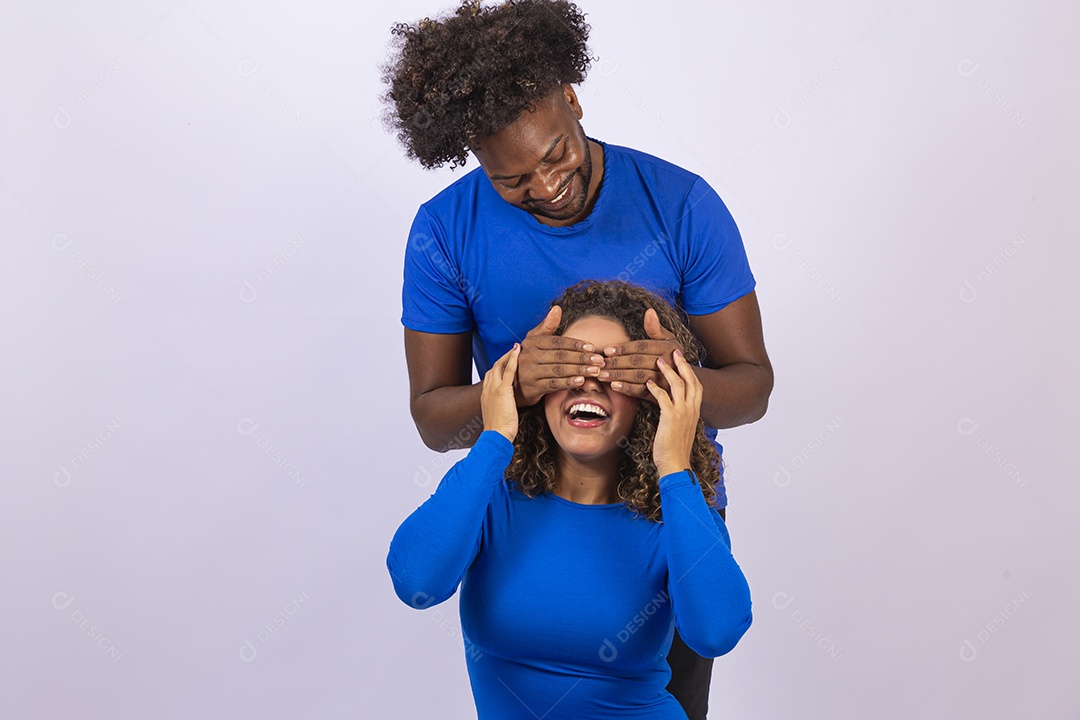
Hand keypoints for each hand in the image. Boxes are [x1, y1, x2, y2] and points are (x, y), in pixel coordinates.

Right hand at [481, 343, 521, 441]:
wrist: (496, 435)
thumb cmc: (499, 430)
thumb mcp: (498, 415)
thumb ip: (502, 406)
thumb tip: (510, 406)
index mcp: (485, 394)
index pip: (491, 375)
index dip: (499, 366)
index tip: (507, 360)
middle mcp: (487, 388)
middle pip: (494, 367)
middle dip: (504, 357)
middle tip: (514, 349)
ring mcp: (493, 388)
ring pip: (500, 365)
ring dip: (508, 354)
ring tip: (518, 347)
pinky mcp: (502, 390)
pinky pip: (508, 370)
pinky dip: (513, 358)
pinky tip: (518, 350)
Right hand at [515, 306, 605, 406]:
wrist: (513, 383)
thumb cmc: (529, 359)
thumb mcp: (534, 340)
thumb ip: (548, 326)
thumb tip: (557, 308)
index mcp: (532, 342)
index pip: (557, 342)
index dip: (575, 344)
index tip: (592, 347)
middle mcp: (529, 356)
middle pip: (560, 356)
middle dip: (582, 358)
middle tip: (599, 360)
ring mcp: (530, 373)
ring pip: (558, 370)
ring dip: (579, 370)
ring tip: (595, 370)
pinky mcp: (532, 388)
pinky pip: (553, 384)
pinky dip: (568, 383)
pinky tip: (581, 381)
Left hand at [600, 308, 679, 401]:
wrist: (687, 381)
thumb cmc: (671, 356)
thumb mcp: (668, 340)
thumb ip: (656, 328)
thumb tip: (649, 311)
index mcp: (668, 348)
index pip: (642, 347)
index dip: (624, 348)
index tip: (607, 350)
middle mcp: (667, 363)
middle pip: (638, 361)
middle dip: (617, 362)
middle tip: (599, 363)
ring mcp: (664, 379)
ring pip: (638, 376)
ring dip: (618, 375)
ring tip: (602, 375)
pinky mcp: (660, 394)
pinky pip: (642, 391)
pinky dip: (627, 389)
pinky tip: (614, 386)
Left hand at [645, 348, 701, 477]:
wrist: (676, 464)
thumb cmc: (675, 450)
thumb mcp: (679, 430)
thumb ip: (678, 417)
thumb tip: (671, 411)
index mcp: (695, 412)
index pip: (697, 386)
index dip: (690, 372)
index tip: (683, 360)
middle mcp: (692, 410)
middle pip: (691, 380)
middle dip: (683, 364)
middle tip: (674, 351)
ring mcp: (683, 413)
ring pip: (678, 384)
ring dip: (668, 371)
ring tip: (659, 360)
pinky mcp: (671, 417)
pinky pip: (664, 397)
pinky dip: (656, 387)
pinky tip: (648, 382)